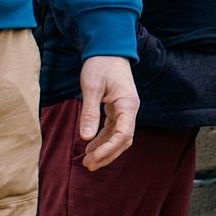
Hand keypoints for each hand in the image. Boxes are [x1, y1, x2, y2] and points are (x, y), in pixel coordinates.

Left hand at [77, 55, 138, 171]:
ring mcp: (125, 110)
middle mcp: (130, 109)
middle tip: (89, 166)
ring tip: (87, 161)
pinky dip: (103, 140)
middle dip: (107, 154)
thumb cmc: (100, 65)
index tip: (92, 158)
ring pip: (119, 137)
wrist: (108, 49)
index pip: (123, 134)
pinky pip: (113, 130)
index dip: (109, 149)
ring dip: (105, 150)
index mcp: (127, 104)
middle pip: (124, 140)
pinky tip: (90, 147)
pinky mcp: (118, 109)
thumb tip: (85, 137)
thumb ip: (89, 112)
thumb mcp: (91, 87)